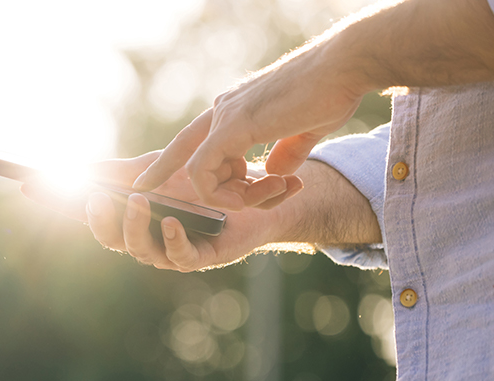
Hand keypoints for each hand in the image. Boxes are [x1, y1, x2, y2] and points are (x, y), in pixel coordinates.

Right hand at [21, 152, 303, 271]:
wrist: (257, 192)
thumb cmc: (204, 180)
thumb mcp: (155, 168)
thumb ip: (116, 171)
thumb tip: (73, 170)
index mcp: (128, 216)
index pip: (85, 212)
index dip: (57, 202)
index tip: (29, 185)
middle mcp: (143, 237)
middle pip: (108, 237)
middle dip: (98, 220)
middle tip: (96, 199)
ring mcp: (169, 249)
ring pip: (139, 249)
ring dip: (134, 227)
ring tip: (139, 202)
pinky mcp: (199, 257)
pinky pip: (178, 256)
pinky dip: (171, 239)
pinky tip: (168, 220)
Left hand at [134, 46, 364, 210]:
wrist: (347, 65)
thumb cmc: (333, 91)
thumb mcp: (305, 130)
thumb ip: (287, 151)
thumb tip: (276, 173)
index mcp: (235, 110)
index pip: (191, 141)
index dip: (167, 163)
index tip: (146, 184)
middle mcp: (223, 110)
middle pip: (188, 158)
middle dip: (197, 190)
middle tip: (241, 201)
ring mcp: (225, 116)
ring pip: (198, 173)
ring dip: (231, 197)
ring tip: (272, 192)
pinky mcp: (233, 126)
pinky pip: (203, 171)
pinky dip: (221, 193)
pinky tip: (252, 196)